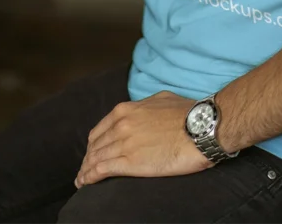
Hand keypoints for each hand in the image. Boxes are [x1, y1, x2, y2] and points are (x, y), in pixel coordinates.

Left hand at [75, 91, 209, 188]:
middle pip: (96, 145)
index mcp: (126, 110)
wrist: (200, 127)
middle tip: (85, 170)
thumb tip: (142, 112)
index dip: (95, 144)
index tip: (93, 152)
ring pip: (96, 158)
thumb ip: (144, 107)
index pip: (101, 129)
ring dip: (86, 170)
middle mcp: (120, 125)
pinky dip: (90, 177)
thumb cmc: (187, 113)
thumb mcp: (160, 99)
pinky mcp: (130, 162)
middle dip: (88, 158)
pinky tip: (85, 183)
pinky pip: (102, 170)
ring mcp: (124, 143)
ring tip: (81, 180)